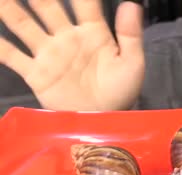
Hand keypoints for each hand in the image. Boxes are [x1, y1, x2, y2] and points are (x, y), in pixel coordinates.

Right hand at [0, 0, 143, 110]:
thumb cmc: (121, 91)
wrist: (103, 120)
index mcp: (93, 32)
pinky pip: (12, 56)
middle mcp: (67, 37)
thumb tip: (131, 3)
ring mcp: (49, 54)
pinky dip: (0, 46)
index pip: (85, 2)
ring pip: (23, 24)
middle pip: (47, 6)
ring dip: (10, 9)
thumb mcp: (131, 64)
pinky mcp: (36, 73)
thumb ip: (130, 35)